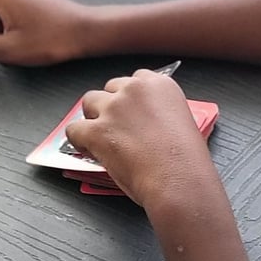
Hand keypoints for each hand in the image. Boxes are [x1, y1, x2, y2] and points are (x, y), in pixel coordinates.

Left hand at [66, 71, 213, 207]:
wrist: (179, 181)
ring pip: (89, 102)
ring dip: (93, 118)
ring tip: (99, 137)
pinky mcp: (97, 130)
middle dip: (111, 105)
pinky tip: (88, 150)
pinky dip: (78, 140)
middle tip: (116, 127)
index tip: (131, 111)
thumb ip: (160, 113)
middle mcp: (135, 90)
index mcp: (160, 85)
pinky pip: (74, 129)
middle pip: (110, 88)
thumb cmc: (186, 162)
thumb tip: (144, 123)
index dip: (130, 98)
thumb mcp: (182, 123)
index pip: (136, 79)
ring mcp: (114, 108)